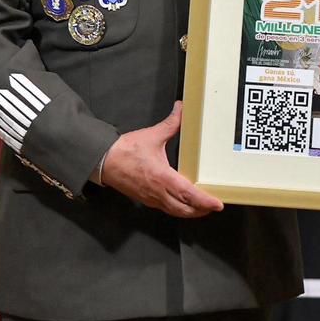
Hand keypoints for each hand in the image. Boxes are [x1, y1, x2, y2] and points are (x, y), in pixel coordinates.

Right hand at [100, 102, 223, 217]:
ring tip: (203, 208)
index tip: (217, 205)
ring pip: (175, 211)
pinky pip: (165, 209)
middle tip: (214, 207)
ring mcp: (151, 198)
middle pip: (184, 209)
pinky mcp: (145, 200)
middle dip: (201, 211)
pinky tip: (183, 204)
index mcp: (163, 177)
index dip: (204, 201)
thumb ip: (171, 124)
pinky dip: (178, 209)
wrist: (102, 161)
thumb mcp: (152, 135)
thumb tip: (181, 108)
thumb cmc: (127, 150)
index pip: (188, 194)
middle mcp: (158, 192)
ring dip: (190, 212)